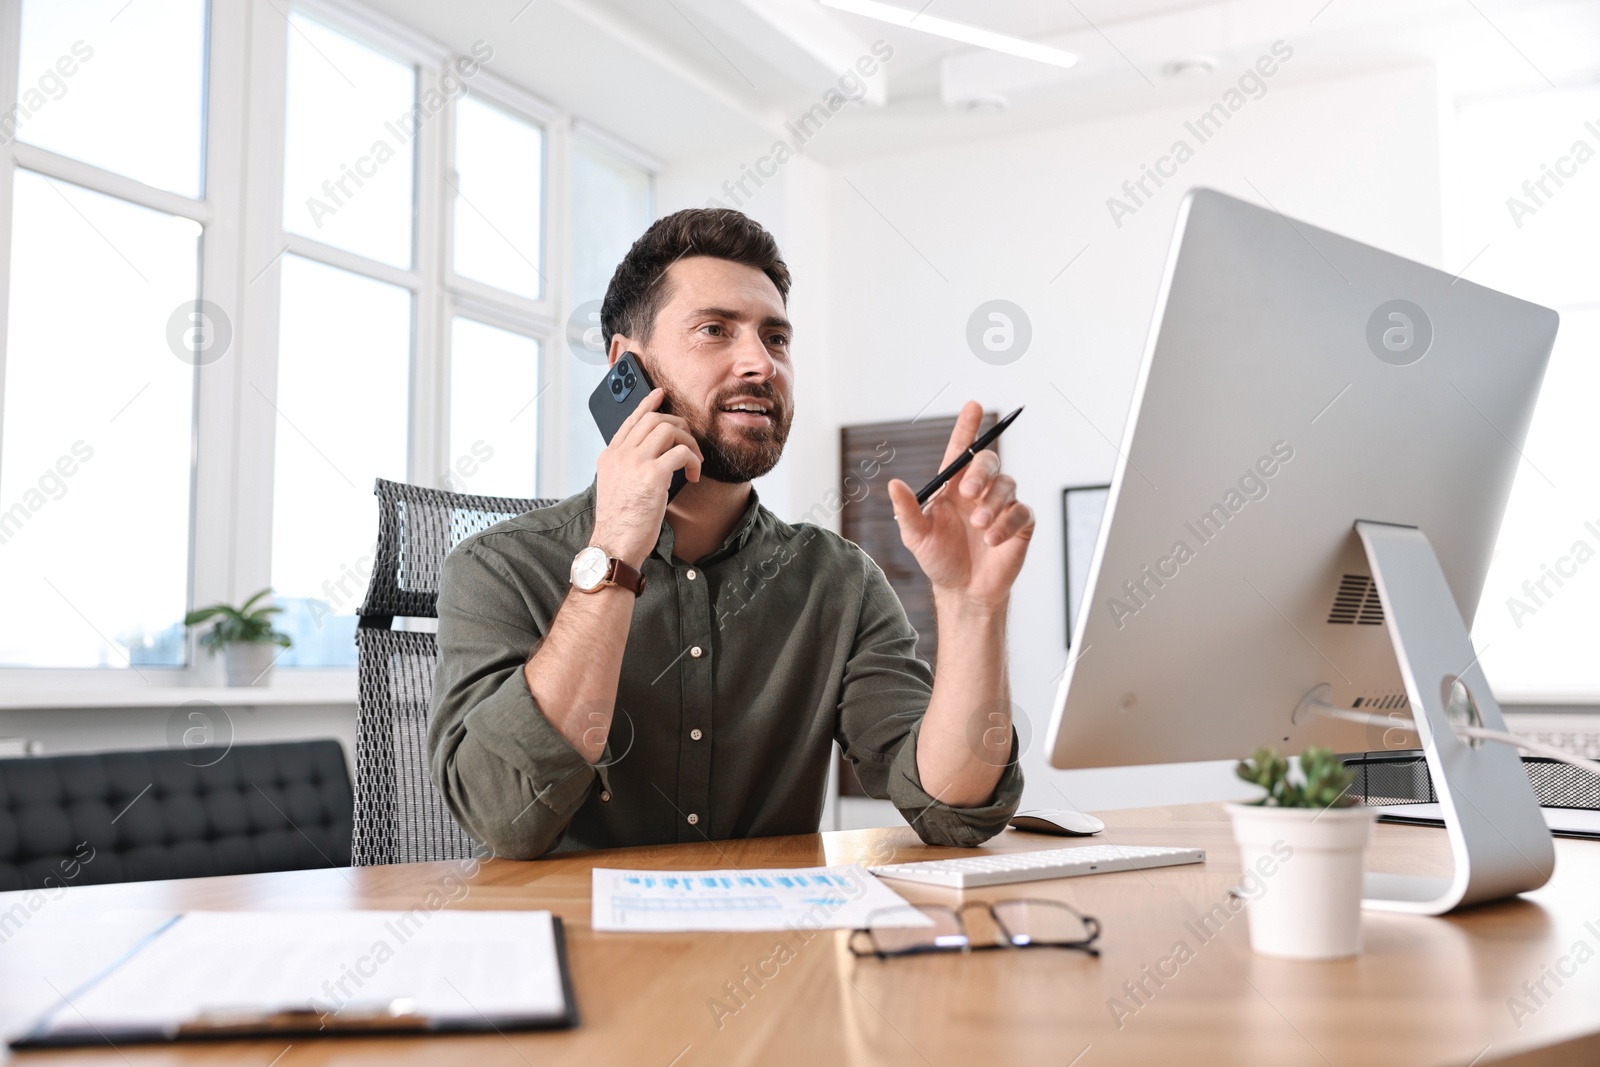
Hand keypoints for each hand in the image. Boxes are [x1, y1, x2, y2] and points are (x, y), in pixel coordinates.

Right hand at [592, 388, 702, 565]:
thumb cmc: (620, 523)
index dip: (648, 405)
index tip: (660, 395)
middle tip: (690, 442)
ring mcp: (635, 462)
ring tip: (694, 462)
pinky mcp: (652, 475)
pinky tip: (693, 476)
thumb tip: (654, 458)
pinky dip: (693, 461)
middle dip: (678, 425)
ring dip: (689, 442)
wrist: (614, 544)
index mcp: (610, 456)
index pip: (630, 420)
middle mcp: (620, 454)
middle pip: (654, 419)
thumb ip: (628, 468)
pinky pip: (681, 452)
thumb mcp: (616, 488)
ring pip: (669, 429)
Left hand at [887, 401, 1032, 610]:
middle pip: (988, 461)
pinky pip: (1021, 512)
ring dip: (992, 504)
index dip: (967, 426)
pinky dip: (1006, 524)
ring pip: (1007, 486)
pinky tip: (991, 539)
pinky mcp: (1019, 525)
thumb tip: (894, 484)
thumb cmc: (939, 559)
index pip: (961, 449)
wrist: (963, 591)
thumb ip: (907, 510)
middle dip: (981, 472)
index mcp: (953, 486)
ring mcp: (1001, 506)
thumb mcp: (916, 536)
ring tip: (978, 527)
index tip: (973, 405)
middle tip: (970, 493)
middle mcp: (979, 490)